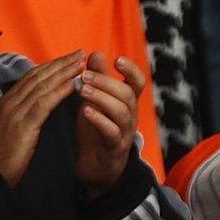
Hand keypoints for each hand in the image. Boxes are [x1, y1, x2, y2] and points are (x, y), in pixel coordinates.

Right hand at [0, 51, 83, 187]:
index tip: (69, 58)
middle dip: (61, 63)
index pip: (32, 77)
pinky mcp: (22, 126)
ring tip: (81, 63)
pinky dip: (58, 92)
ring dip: (63, 73)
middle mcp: (10, 102)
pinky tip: (72, 85)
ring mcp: (15, 112)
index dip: (51, 66)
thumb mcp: (9, 130)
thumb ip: (20, 116)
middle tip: (80, 52)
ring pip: (42, 86)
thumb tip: (34, 109)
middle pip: (38, 76)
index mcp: (7, 102)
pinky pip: (43, 104)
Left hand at [73, 51, 146, 195]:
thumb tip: (95, 52)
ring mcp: (124, 133)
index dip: (131, 70)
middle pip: (127, 94)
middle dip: (106, 82)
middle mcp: (130, 116)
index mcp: (126, 103)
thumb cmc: (96, 130)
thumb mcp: (96, 101)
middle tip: (85, 75)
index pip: (138, 83)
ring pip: (122, 112)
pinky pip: (112, 132)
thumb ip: (98, 79)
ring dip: (102, 98)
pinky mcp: (114, 148)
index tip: (117, 60)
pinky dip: (100, 120)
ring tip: (82, 91)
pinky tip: (85, 112)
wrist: (95, 167)